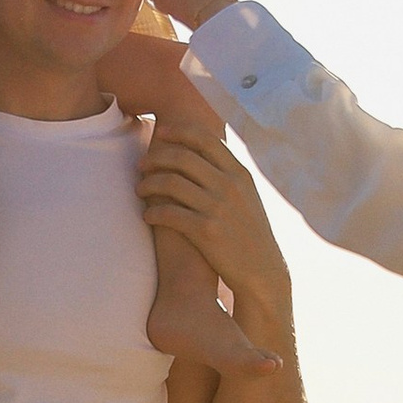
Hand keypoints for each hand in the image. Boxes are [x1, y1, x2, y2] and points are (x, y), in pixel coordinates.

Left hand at [136, 135, 292, 330]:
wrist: (263, 271)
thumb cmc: (249, 232)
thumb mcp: (247, 196)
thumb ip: (228, 173)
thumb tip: (207, 149)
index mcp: (239, 173)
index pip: (205, 139)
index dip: (178, 132)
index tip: (160, 133)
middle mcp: (229, 186)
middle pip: (182, 158)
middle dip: (155, 157)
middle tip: (141, 165)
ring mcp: (218, 208)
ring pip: (171, 183)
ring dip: (148, 184)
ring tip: (139, 190)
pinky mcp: (207, 232)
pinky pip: (170, 214)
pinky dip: (153, 212)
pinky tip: (147, 216)